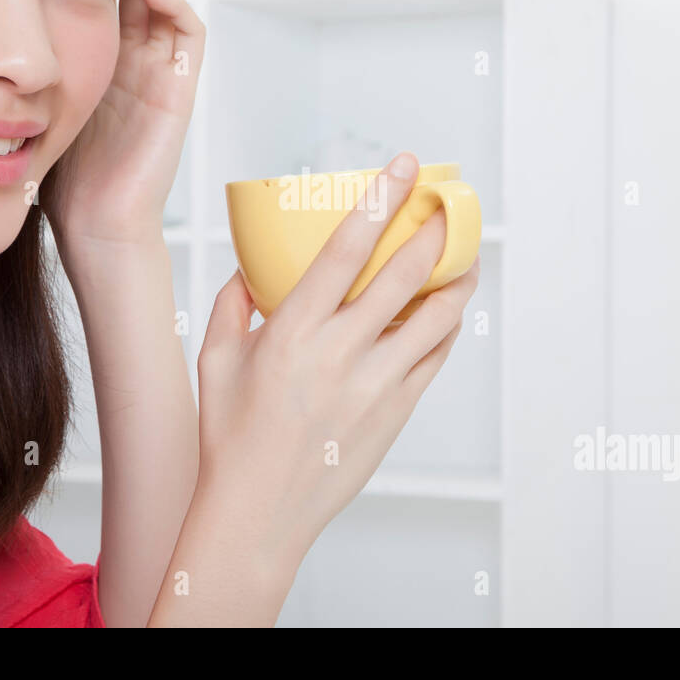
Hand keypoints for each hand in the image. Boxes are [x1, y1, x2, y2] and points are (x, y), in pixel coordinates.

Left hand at [44, 0, 204, 249]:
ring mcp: (159, 76)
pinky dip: (174, 2)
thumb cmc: (59, 179)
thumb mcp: (28, 105)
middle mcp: (132, 66)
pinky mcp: (180, 90)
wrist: (96, 225)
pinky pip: (190, 34)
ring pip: (164, 3)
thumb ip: (17, 71)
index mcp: (97, 65)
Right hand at [191, 152, 481, 575]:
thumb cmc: (229, 437)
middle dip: (436, 229)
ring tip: (465, 255)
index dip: (380, 199)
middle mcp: (339, 353)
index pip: (346, 248)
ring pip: (436, 316)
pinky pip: (434, 357)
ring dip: (457, 278)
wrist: (257, 513)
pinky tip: (447, 310)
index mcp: (292, 332)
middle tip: (449, 203)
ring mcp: (375, 385)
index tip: (404, 166)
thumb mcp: (214, 362)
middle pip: (405, 274)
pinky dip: (446, 326)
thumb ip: (232, 307)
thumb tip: (250, 270)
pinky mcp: (395, 412)